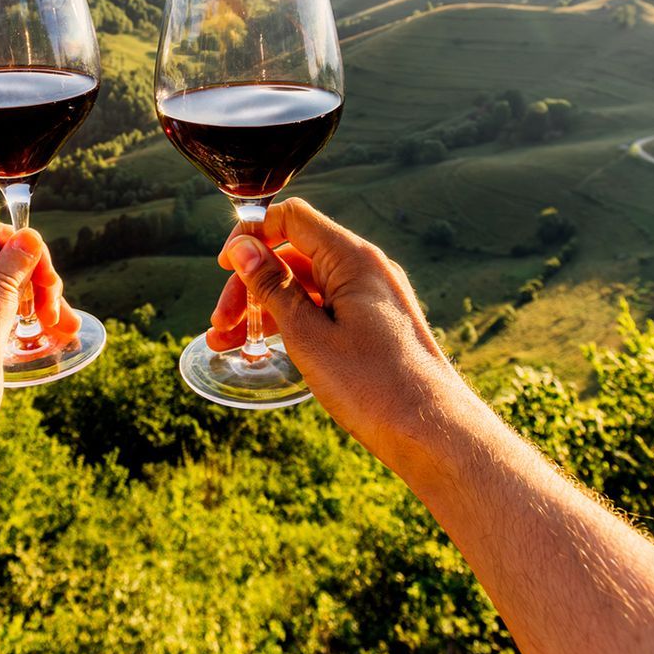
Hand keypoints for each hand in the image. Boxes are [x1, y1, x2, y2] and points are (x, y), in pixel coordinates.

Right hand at [206, 199, 467, 473]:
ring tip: (227, 343)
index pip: (292, 219)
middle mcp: (366, 268)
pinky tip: (264, 348)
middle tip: (220, 323)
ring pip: (306, 286)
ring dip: (265, 308)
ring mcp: (373, 296)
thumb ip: (272, 287)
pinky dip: (293, 323)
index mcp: (353, 259)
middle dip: (250, 284)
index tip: (224, 266)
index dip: (252, 235)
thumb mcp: (308, 335)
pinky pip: (325, 308)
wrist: (434, 434)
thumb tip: (244, 248)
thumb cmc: (374, 387)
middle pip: (293, 255)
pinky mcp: (376, 324)